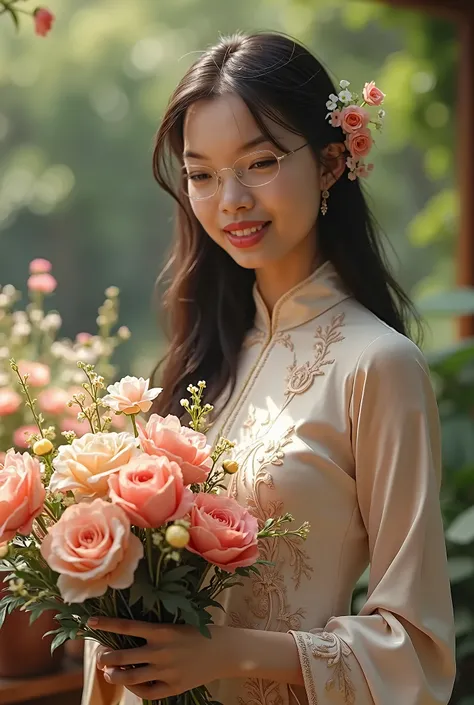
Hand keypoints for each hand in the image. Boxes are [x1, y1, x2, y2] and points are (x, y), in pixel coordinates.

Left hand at [90, 617, 232, 699]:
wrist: (223, 651)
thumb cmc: (196, 633)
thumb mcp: (173, 625)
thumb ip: (151, 631)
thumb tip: (124, 636)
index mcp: (161, 630)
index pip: (126, 626)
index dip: (106, 624)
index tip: (90, 622)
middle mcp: (161, 651)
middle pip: (121, 655)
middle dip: (104, 656)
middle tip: (101, 655)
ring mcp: (166, 671)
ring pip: (128, 676)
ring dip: (114, 674)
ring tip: (110, 672)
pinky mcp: (172, 687)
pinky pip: (146, 691)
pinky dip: (134, 688)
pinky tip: (131, 682)